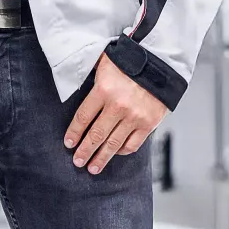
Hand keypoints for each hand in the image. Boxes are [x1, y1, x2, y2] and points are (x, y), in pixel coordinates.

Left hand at [65, 54, 166, 174]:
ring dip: (102, 157)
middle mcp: (118, 106)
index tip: (68, 143)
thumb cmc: (128, 61)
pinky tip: (114, 153)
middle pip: (96, 134)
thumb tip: (74, 86)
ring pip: (114, 143)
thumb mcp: (103, 63)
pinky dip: (122, 151)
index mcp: (103, 89)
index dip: (74, 132)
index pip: (83, 116)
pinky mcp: (149, 124)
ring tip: (93, 167)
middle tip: (77, 162)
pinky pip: (133, 144)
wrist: (159, 62)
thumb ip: (91, 78)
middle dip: (85, 150)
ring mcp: (134, 117)